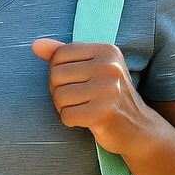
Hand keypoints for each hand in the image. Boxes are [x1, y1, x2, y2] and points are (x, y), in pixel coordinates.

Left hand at [32, 38, 155, 156]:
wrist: (139, 129)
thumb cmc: (108, 96)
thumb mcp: (90, 69)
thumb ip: (62, 54)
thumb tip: (35, 45)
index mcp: (107, 50)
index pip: (59, 55)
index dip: (57, 71)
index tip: (74, 82)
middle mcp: (110, 67)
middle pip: (56, 75)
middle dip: (59, 91)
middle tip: (77, 99)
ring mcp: (109, 89)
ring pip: (59, 96)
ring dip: (64, 107)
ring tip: (82, 109)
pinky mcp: (105, 112)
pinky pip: (67, 116)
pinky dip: (71, 121)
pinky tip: (86, 120)